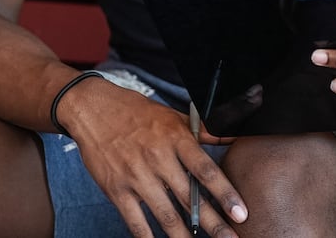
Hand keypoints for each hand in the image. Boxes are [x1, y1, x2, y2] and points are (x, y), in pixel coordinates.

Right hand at [57, 78, 247, 236]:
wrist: (94, 110)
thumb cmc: (139, 114)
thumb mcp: (174, 117)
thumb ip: (204, 132)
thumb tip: (233, 137)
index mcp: (176, 139)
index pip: (206, 171)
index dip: (225, 194)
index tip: (241, 213)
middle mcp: (158, 159)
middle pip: (190, 198)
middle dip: (213, 223)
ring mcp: (136, 177)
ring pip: (165, 215)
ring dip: (184, 236)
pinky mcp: (116, 190)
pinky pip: (135, 221)